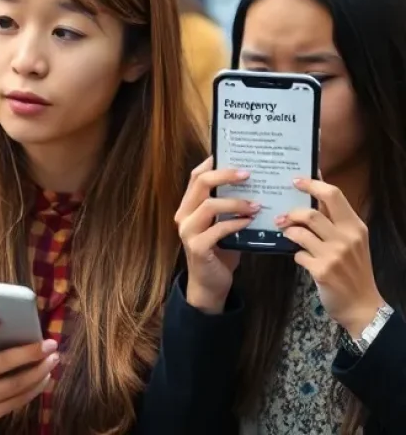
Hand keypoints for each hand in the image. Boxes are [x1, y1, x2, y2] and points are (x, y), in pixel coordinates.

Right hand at [175, 157, 259, 313]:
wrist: (209, 286)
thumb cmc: (220, 253)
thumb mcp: (223, 226)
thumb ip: (230, 209)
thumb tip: (256, 187)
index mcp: (188, 205)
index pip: (196, 175)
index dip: (212, 163)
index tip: (233, 155)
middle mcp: (184, 214)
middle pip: (201, 183)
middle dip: (225, 175)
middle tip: (248, 173)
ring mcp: (188, 231)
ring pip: (209, 205)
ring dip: (235, 202)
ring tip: (256, 203)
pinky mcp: (197, 247)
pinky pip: (218, 229)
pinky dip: (236, 223)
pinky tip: (250, 222)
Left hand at [277, 178, 384, 338]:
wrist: (362, 306)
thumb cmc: (354, 269)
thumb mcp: (352, 241)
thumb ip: (335, 219)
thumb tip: (314, 189)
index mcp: (355, 226)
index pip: (333, 194)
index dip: (311, 184)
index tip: (295, 181)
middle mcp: (346, 238)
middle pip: (311, 212)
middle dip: (292, 212)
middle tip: (282, 215)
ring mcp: (334, 255)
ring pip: (300, 231)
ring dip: (289, 231)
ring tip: (286, 233)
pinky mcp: (322, 271)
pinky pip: (298, 254)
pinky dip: (296, 254)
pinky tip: (301, 257)